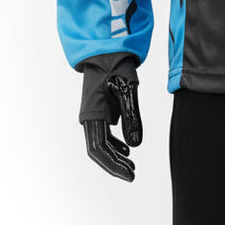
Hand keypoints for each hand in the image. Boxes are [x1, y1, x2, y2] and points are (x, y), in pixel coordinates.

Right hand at [77, 55, 142, 181]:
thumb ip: (132, 116)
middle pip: (98, 151)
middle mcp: (89, 117)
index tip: (130, 173)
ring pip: (101, 144)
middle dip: (114, 164)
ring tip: (131, 165)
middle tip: (132, 174)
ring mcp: (94, 114)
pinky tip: (127, 149)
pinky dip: (114, 144)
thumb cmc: (117, 67)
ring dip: (115, 156)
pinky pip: (103, 134)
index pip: (99, 149)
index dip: (113, 165)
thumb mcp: (129, 90)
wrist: (108, 50)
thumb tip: (135, 146)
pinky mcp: (100, 111)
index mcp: (93, 113)